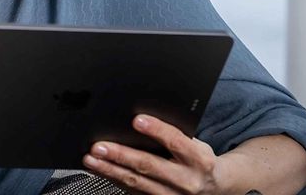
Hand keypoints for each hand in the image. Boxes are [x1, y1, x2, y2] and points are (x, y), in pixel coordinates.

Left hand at [82, 114, 223, 194]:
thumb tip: (141, 118)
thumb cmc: (199, 160)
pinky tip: (101, 170)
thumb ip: (175, 134)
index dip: (157, 130)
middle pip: (149, 166)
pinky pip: (133, 192)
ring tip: (91, 159)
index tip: (136, 120)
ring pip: (136, 182)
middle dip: (120, 155)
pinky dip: (115, 180)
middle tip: (98, 146)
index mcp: (199, 159)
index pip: (176, 142)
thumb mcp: (196, 144)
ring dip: (110, 170)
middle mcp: (186, 180)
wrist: (214, 188)